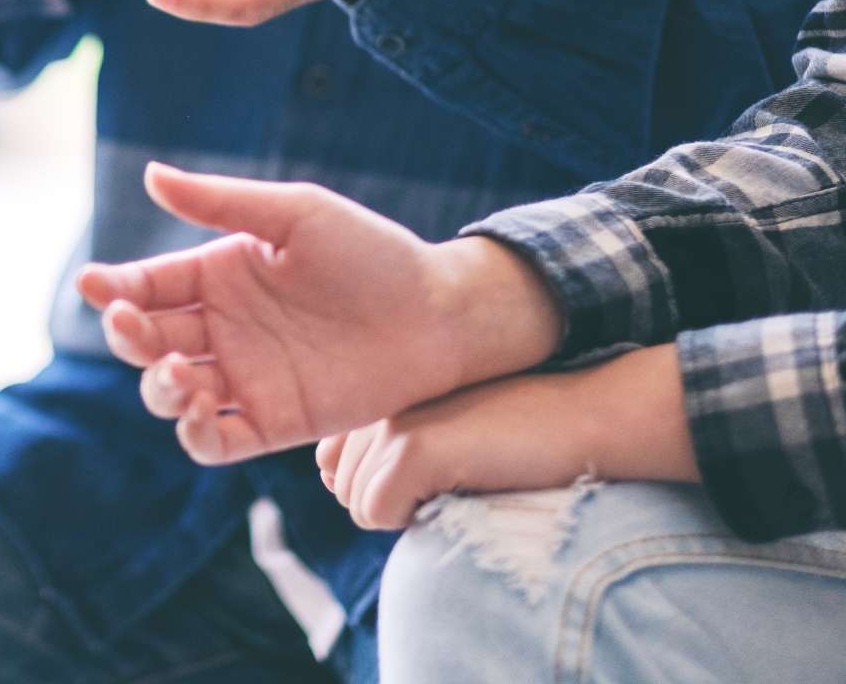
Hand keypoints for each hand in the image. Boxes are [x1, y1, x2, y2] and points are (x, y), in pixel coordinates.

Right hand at [76, 163, 561, 465]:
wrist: (440, 315)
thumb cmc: (371, 254)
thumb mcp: (296, 214)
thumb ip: (222, 202)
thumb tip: (150, 174)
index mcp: (218, 275)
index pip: (147, 285)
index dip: (113, 288)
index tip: (94, 285)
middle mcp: (221, 329)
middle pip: (146, 341)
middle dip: (127, 337)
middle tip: (130, 326)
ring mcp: (243, 379)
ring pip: (170, 393)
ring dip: (158, 388)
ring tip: (179, 372)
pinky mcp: (271, 423)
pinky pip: (215, 441)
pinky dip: (194, 436)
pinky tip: (199, 414)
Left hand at [317, 345, 696, 529]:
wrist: (584, 420)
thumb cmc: (517, 436)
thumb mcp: (440, 433)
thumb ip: (382, 448)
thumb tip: (329, 482)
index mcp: (380, 392)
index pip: (329, 461)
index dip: (374, 485)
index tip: (426, 477)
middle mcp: (376, 400)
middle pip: (342, 488)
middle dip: (390, 502)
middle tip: (451, 479)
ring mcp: (390, 421)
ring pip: (356, 504)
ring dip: (404, 512)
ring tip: (458, 481)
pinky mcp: (410, 448)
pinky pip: (375, 513)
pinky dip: (410, 520)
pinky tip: (457, 491)